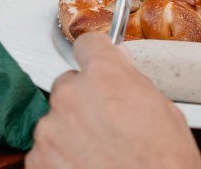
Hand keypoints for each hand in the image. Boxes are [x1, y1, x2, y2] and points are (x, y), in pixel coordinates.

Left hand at [26, 33, 200, 168]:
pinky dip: (62, 157)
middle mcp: (71, 96)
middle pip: (69, 84)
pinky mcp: (36, 161)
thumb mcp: (163, 109)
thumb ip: (132, 85)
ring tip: (100, 151)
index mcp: (106, 76)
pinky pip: (46, 150)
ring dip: (72, 130)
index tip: (99, 62)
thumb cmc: (164, 161)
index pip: (89, 44)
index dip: (98, 55)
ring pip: (57, 119)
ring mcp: (49, 130)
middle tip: (109, 122)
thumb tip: (121, 78)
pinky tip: (87, 165)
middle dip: (85, 99)